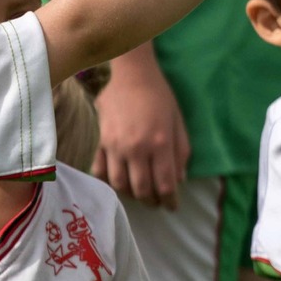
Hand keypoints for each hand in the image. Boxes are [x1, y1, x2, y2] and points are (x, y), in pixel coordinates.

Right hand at [94, 52, 189, 207]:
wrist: (132, 74)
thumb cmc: (160, 96)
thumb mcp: (178, 123)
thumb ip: (181, 152)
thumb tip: (178, 180)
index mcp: (160, 144)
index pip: (165, 184)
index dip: (169, 201)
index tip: (172, 206)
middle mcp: (136, 148)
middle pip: (142, 189)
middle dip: (151, 201)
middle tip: (156, 202)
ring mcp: (115, 146)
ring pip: (119, 184)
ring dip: (130, 195)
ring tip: (138, 193)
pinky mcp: (100, 141)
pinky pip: (99, 170)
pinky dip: (108, 182)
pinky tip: (117, 182)